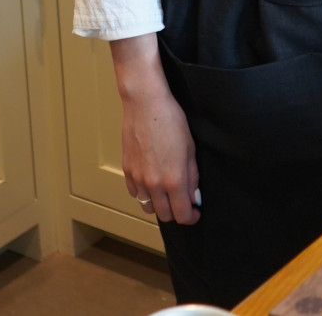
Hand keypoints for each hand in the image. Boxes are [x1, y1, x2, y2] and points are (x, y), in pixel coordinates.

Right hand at [111, 35, 200, 224]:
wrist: (146, 104)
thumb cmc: (171, 121)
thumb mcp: (190, 149)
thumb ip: (192, 177)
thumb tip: (194, 197)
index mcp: (173, 181)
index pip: (182, 215)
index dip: (191, 217)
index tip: (195, 212)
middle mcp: (154, 184)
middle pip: (165, 215)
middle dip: (176, 212)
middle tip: (183, 201)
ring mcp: (138, 178)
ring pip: (148, 207)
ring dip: (159, 205)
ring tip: (167, 192)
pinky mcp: (127, 170)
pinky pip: (135, 194)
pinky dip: (144, 193)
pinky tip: (152, 181)